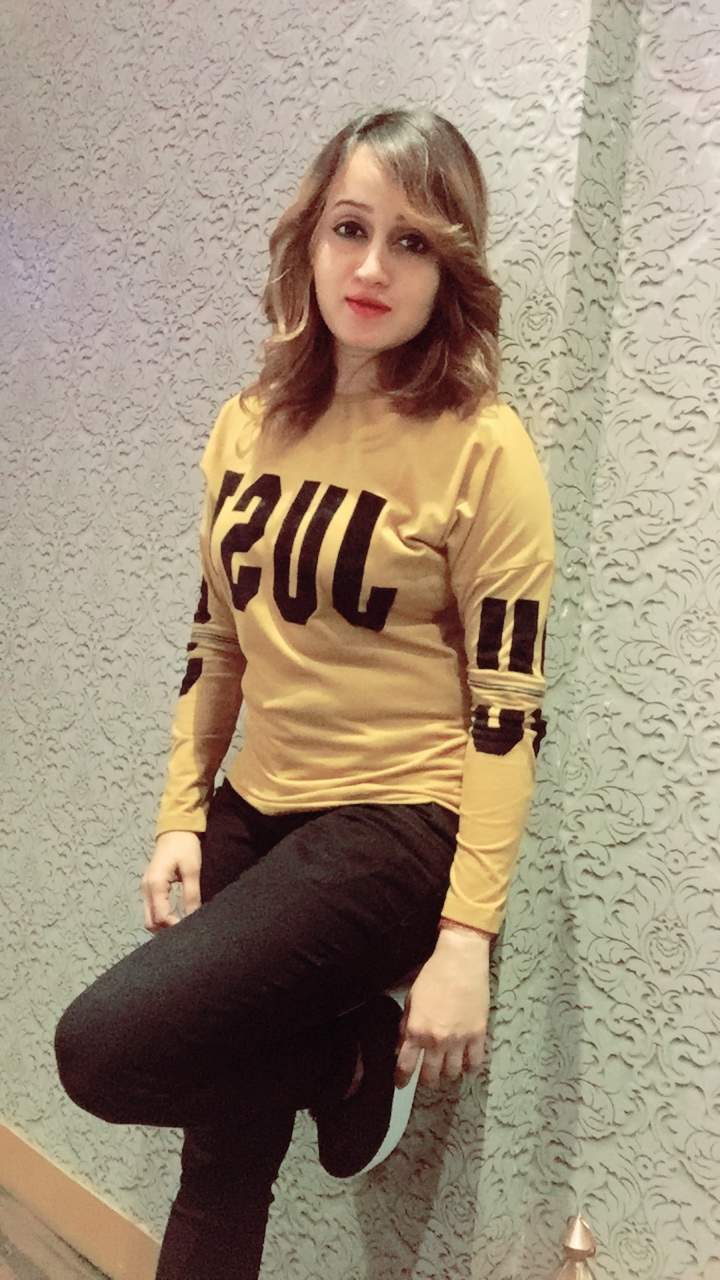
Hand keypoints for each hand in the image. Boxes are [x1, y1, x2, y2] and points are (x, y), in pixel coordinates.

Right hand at [142, 831, 201, 931]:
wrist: (175, 829)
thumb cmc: (184, 847)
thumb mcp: (192, 870)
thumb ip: (191, 895)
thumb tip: (193, 918)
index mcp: (155, 885)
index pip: (160, 916)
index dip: (173, 926)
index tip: (189, 928)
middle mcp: (146, 889)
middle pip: (150, 921)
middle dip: (165, 930)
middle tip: (184, 930)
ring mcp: (145, 888)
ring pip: (149, 916)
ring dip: (162, 925)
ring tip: (181, 925)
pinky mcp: (149, 886)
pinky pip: (151, 908)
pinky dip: (160, 916)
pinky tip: (174, 916)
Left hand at [395, 927, 489, 1087]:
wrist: (461, 961)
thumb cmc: (432, 975)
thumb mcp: (411, 999)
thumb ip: (405, 1026)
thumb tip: (400, 1047)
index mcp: (417, 1030)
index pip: (406, 1065)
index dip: (402, 1078)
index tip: (400, 1084)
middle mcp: (437, 1040)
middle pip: (430, 1075)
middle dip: (426, 1080)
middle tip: (426, 1077)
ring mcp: (459, 1040)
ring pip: (453, 1072)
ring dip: (447, 1072)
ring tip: (446, 1066)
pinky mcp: (478, 1035)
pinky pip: (475, 1062)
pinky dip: (469, 1066)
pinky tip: (466, 1061)